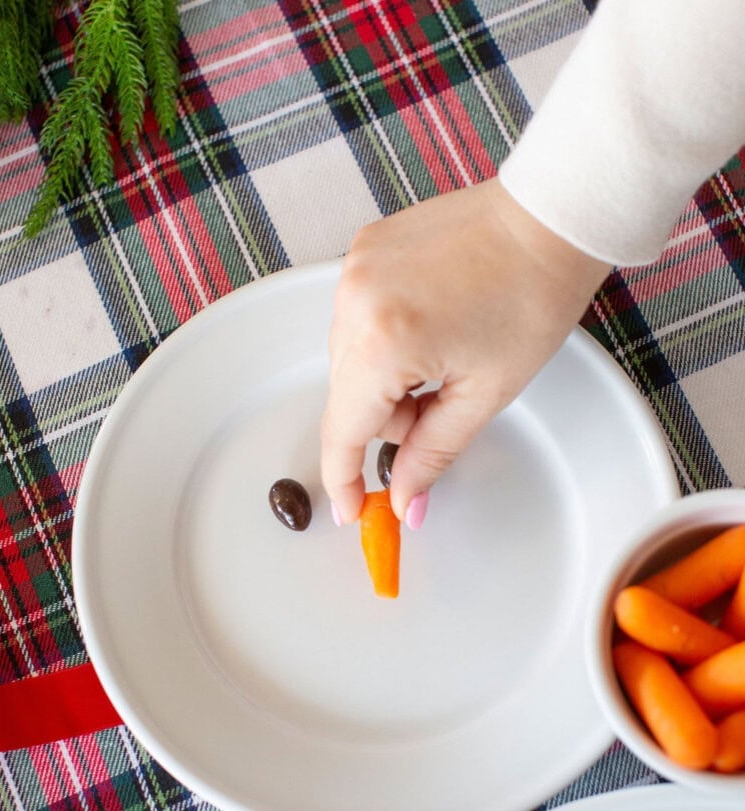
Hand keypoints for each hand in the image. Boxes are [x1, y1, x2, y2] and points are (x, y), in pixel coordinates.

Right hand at [320, 177, 610, 525]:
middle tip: (443, 400)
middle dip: (390, 416)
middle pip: (348, 396)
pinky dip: (385, 337)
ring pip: (350, 358)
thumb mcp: (483, 394)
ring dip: (386, 376)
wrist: (549, 219)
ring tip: (445, 351)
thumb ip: (432, 455)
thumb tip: (405, 501)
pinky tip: (430, 322)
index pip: (344, 430)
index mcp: (382, 343)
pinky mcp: (363, 250)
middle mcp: (354, 301)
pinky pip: (357, 317)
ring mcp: (353, 269)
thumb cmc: (532, 298)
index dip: (345, 478)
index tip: (352, 509)